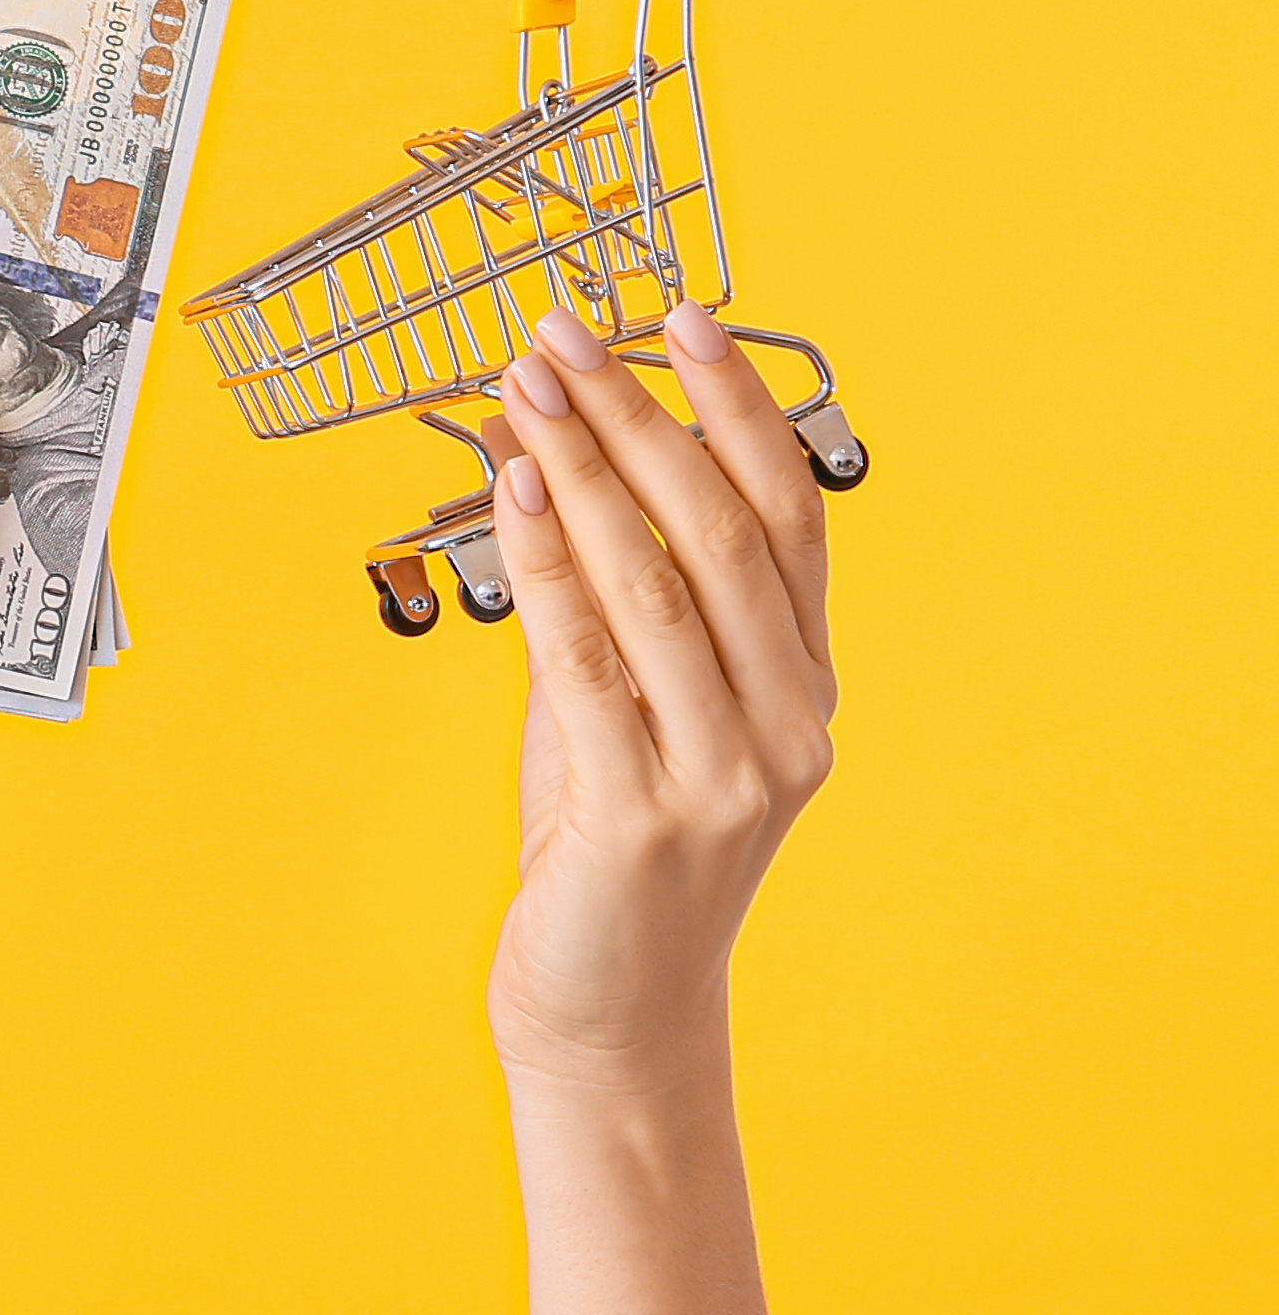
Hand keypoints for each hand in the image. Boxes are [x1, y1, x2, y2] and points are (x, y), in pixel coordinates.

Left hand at [473, 300, 837, 1092]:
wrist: (611, 999)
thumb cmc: (608, 837)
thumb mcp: (616, 693)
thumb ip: (596, 582)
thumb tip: (533, 440)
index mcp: (801, 682)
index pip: (790, 516)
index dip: (740, 409)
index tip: (685, 315)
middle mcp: (786, 720)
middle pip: (722, 532)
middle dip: (643, 418)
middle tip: (569, 332)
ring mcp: (726, 770)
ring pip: (659, 583)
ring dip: (588, 468)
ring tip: (528, 384)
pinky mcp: (646, 812)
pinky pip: (590, 657)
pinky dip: (550, 560)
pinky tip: (513, 489)